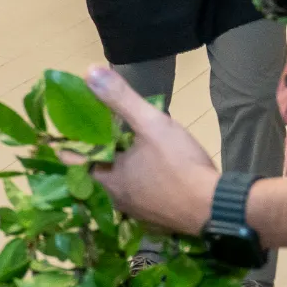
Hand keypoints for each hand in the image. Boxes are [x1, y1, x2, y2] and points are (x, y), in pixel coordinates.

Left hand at [82, 65, 220, 235]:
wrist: (217, 207)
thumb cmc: (180, 165)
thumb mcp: (150, 124)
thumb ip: (120, 99)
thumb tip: (89, 71)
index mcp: (106, 178)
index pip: (72, 158)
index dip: (68, 140)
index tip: (68, 123)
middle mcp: (115, 198)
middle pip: (94, 170)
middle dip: (95, 149)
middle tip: (98, 127)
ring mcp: (136, 210)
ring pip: (116, 183)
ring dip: (116, 165)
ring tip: (122, 143)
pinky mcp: (156, 216)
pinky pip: (137, 193)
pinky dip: (136, 178)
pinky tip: (147, 166)